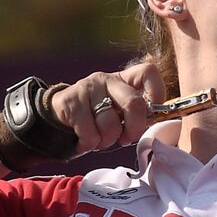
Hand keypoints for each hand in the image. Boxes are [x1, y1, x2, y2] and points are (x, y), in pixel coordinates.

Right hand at [49, 61, 166, 154]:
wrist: (59, 116)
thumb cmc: (98, 118)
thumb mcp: (119, 111)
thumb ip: (136, 114)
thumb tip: (155, 126)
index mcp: (124, 79)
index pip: (148, 72)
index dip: (157, 92)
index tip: (153, 112)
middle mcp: (107, 79)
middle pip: (133, 103)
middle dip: (134, 129)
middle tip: (126, 139)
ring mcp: (88, 88)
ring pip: (110, 123)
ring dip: (108, 141)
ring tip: (101, 139)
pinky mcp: (70, 101)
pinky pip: (89, 133)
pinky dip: (90, 144)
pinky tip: (85, 141)